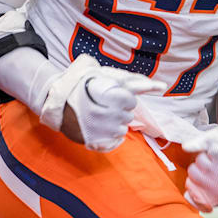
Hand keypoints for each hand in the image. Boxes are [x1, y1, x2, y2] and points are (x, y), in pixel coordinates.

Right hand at [46, 55, 165, 151]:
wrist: (55, 100)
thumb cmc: (84, 84)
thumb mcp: (107, 74)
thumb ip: (136, 80)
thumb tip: (162, 87)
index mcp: (113, 97)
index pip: (131, 101)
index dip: (120, 96)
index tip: (106, 93)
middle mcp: (109, 116)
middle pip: (128, 115)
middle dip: (118, 109)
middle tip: (100, 103)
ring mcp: (102, 132)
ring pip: (122, 129)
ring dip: (113, 122)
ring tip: (97, 114)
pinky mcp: (95, 143)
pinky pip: (115, 142)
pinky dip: (109, 136)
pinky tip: (97, 127)